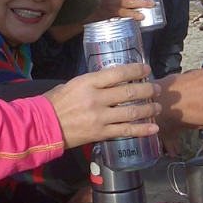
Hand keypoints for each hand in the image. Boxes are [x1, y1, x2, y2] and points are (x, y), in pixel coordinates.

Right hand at [44, 63, 160, 148]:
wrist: (43, 125)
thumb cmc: (55, 102)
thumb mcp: (73, 84)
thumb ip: (92, 83)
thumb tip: (110, 81)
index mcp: (88, 82)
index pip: (118, 73)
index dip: (136, 70)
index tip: (147, 69)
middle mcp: (96, 99)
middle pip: (129, 93)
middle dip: (147, 90)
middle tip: (157, 89)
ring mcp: (100, 117)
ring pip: (131, 112)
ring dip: (149, 109)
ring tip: (158, 107)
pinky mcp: (100, 133)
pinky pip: (125, 131)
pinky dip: (142, 130)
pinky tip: (153, 128)